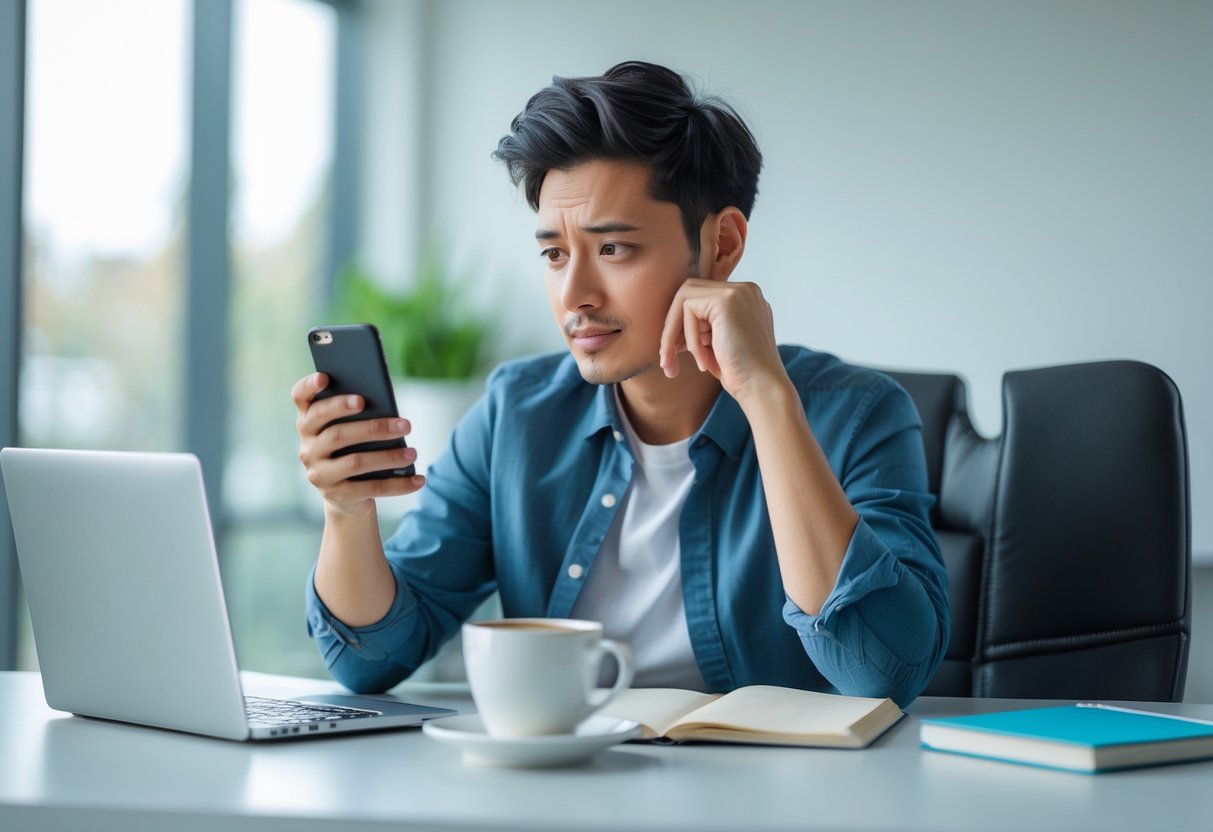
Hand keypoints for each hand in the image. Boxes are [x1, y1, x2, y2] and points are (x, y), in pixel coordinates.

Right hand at [291, 372, 424, 516]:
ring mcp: (319, 473)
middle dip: (374, 427)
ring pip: (355, 462)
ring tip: (413, 453)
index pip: (300, 398)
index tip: (325, 377)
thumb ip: (361, 409)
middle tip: (405, 424)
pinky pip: (370, 488)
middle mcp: (308, 447)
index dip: (309, 386)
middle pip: (337, 433)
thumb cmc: (355, 447)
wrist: (346, 494)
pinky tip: (418, 479)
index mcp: (309, 421)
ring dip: (389, 457)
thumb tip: (385, 393)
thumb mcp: (354, 427)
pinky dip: (397, 484)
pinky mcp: (336, 495)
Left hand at [657, 279, 785, 405]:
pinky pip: (688, 310)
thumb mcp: (717, 343)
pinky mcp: (727, 300)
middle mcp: (744, 290)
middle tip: (666, 360)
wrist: (762, 388)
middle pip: (689, 293)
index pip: (700, 298)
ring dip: (675, 334)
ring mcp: (737, 292)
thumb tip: (670, 323)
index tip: (674, 353)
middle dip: (672, 326)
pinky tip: (704, 361)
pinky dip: (690, 339)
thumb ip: (701, 326)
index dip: (683, 325)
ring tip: (679, 364)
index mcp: (744, 299)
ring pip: (684, 300)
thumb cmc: (740, 373)